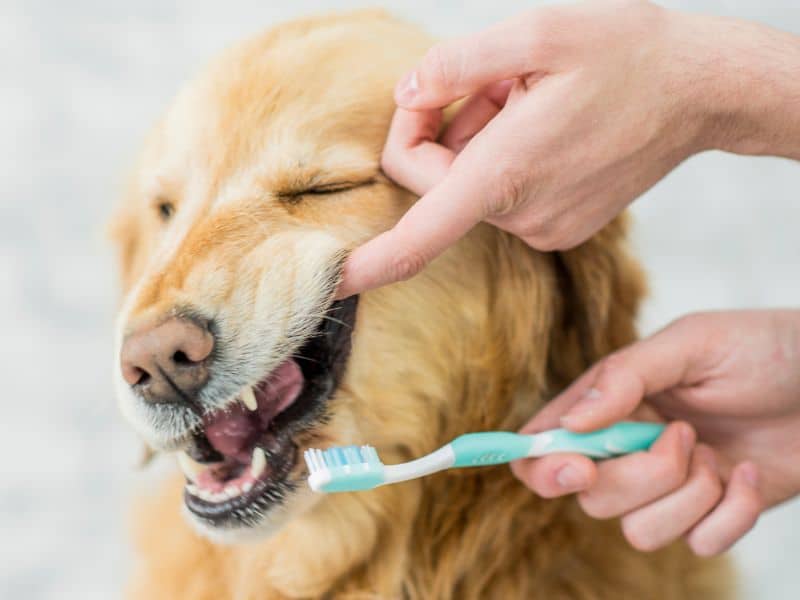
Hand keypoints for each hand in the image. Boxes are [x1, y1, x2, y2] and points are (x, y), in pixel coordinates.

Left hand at [338, 1, 799, 297]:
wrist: (701, 89)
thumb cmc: (628, 52)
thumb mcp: (537, 31)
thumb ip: (456, 62)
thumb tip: (408, 93)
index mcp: (505, 173)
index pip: (418, 236)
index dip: (368, 264)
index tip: (330, 283)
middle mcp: (520, 214)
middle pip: (433, 180)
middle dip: (444, 125)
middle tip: (497, 81)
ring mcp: (541, 227)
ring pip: (467, 183)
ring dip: (479, 136)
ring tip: (532, 98)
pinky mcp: (557, 227)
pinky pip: (499, 193)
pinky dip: (503, 156)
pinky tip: (545, 123)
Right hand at [511, 310, 799, 555]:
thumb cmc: (761, 348)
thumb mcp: (690, 343)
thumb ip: (623, 377)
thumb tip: (569, 422)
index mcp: (610, 404)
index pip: (543, 445)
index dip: (541, 466)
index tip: (576, 467)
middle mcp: (629, 449)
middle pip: (590, 496)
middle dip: (640, 476)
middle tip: (683, 435)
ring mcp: (669, 486)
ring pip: (638, 531)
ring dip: (688, 497)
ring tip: (717, 454)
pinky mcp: (711, 514)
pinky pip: (699, 544)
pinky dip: (732, 513)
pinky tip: (750, 473)